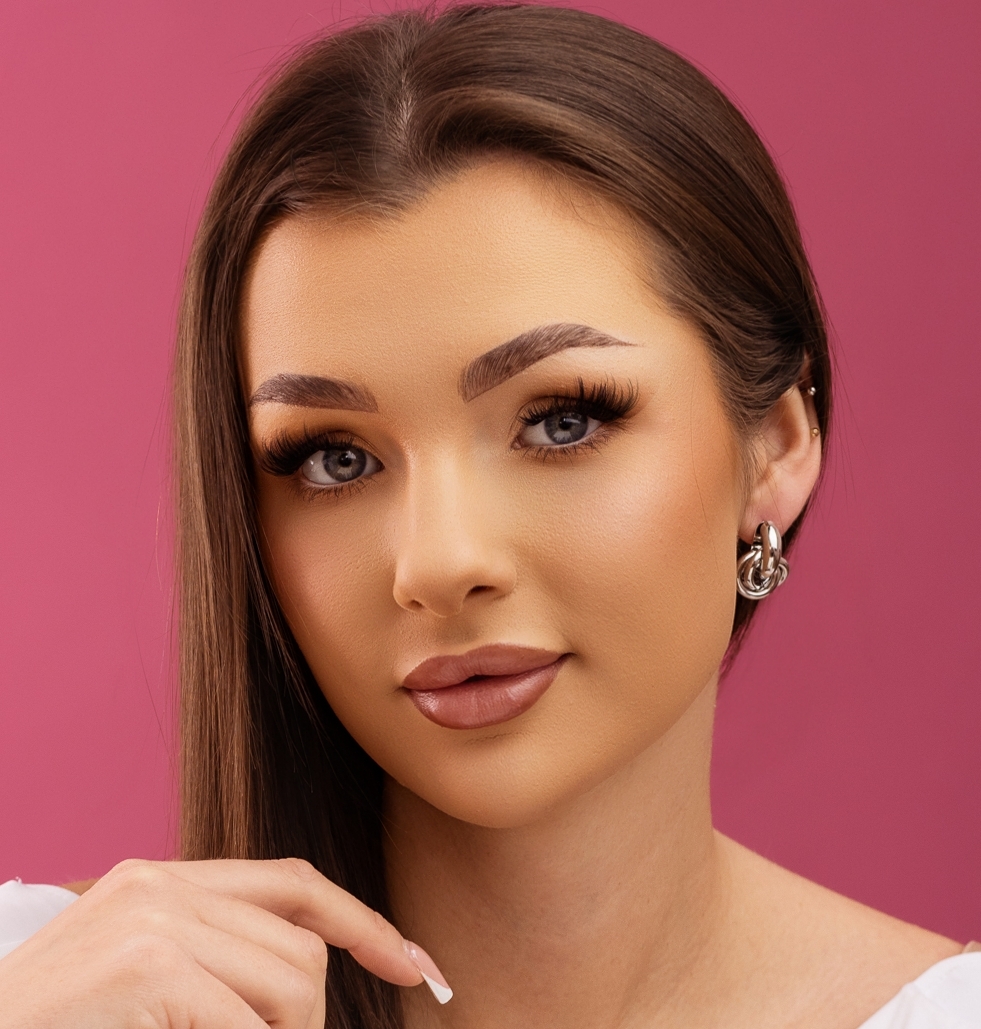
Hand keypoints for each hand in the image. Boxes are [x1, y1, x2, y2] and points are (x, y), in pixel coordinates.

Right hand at [0, 857, 449, 1027]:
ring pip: (291, 986)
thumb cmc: (66, 1028)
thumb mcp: (149, 975)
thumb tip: (312, 978)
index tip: (415, 965)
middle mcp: (160, 884)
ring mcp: (151, 919)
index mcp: (162, 879)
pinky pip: (245, 1026)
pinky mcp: (147, 964)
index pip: (294, 883)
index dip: (363, 923)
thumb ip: (220, 957)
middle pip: (302, 948)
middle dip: (306, 1020)